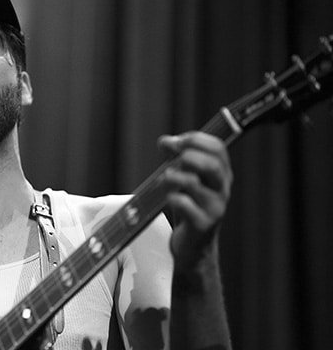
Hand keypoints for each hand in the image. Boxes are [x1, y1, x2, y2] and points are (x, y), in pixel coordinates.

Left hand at [158, 132, 232, 270]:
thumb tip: (165, 141)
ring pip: (195, 184)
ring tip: (164, 180)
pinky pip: (185, 205)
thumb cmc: (189, 209)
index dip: (195, 139)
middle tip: (172, 160)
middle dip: (188, 156)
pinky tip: (167, 199)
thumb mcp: (185, 180)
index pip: (218, 148)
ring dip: (174, 177)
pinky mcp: (202, 225)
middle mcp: (221, 190)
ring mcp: (214, 208)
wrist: (192, 247)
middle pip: (212, 164)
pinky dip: (171, 198)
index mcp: (221, 175)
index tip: (175, 142)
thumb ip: (177, 160)